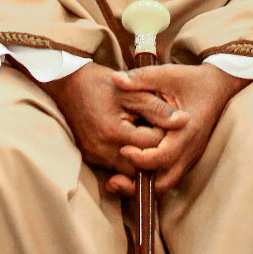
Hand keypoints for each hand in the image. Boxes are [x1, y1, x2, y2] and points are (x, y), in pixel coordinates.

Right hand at [38, 62, 188, 185]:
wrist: (68, 83)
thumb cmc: (102, 84)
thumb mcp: (133, 91)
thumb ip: (159, 109)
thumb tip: (185, 121)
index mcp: (115, 132)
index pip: (152, 146)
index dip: (164, 134)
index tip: (163, 120)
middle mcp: (102, 150)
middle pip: (141, 167)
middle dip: (153, 154)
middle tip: (156, 133)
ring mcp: (94, 155)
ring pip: (127, 170)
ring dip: (139, 157)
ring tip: (142, 134)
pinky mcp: (89, 156)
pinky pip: (114, 166)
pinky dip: (125, 157)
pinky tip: (128, 140)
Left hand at [110, 63, 248, 195]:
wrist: (218, 86)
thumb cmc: (191, 80)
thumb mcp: (166, 74)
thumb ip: (140, 78)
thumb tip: (115, 79)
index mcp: (185, 132)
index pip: (162, 158)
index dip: (139, 158)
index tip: (122, 148)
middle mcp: (189, 150)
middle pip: (163, 184)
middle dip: (137, 185)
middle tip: (114, 179)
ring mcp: (189, 157)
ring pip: (165, 184)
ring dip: (143, 184)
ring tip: (117, 180)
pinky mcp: (185, 157)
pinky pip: (167, 176)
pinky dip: (150, 178)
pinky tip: (131, 169)